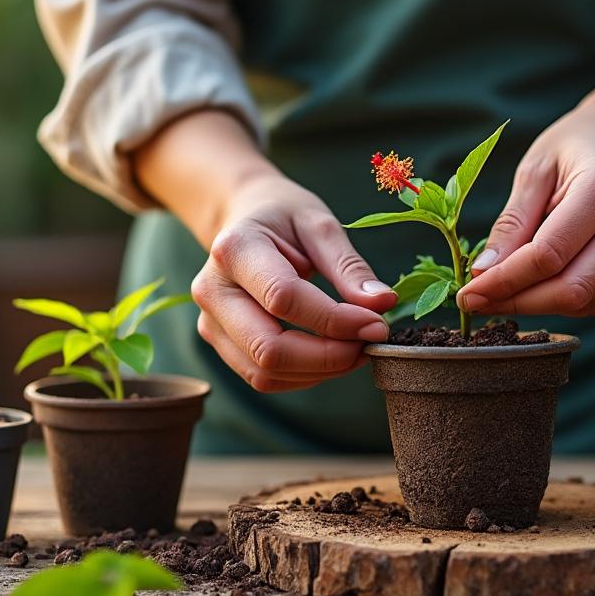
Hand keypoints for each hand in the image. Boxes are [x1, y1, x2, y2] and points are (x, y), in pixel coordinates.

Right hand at [132, 111, 395, 393]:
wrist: (244, 219)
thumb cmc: (284, 217)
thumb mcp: (320, 225)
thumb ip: (349, 266)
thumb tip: (383, 305)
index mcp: (234, 249)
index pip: (284, 299)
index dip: (335, 320)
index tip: (378, 324)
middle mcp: (212, 290)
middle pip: (268, 348)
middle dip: (329, 357)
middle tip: (370, 344)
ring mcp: (211, 322)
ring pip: (264, 373)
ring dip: (320, 371)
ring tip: (356, 349)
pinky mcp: (220, 343)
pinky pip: (262, 377)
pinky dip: (304, 376)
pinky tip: (332, 356)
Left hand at [454, 50, 594, 317]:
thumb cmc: (575, 150)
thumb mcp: (535, 169)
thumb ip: (512, 221)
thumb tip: (483, 272)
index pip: (548, 255)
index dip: (504, 282)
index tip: (468, 293)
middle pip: (572, 290)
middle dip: (519, 302)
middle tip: (480, 302)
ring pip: (588, 305)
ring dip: (541, 305)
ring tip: (512, 285)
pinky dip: (570, 304)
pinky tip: (548, 282)